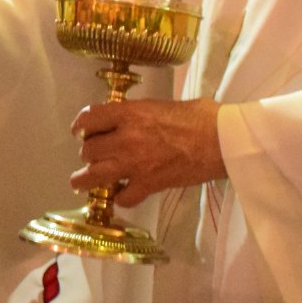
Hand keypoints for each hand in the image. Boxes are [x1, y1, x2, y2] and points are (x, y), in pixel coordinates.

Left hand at [71, 98, 224, 207]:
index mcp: (129, 114)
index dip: (80, 126)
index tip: (80, 131)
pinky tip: (123, 194)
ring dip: (85, 180)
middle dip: (88, 153)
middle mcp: (126, 139)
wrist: (221, 139)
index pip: (88, 119)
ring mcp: (135, 165)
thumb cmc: (199, 116)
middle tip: (94, 154)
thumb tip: (128, 118)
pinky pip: (123, 198)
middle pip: (87, 150)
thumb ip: (138, 113)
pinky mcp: (149, 185)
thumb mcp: (160, 104)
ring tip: (81, 182)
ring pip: (94, 176)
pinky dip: (121, 198)